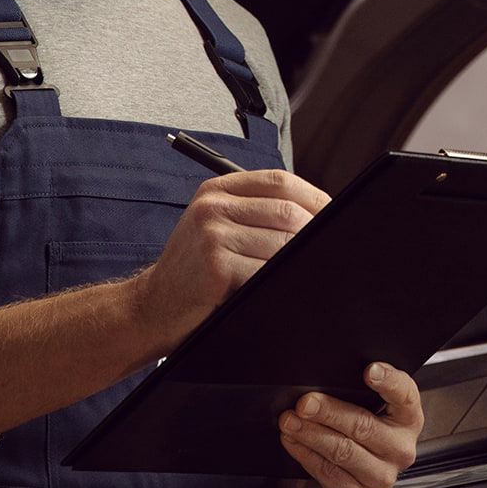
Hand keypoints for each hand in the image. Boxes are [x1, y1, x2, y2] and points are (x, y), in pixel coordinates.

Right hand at [129, 167, 330, 350]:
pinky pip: (267, 269)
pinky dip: (281, 278)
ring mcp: (212, 234)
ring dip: (298, 258)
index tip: (334, 214)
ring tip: (304, 268)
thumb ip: (256, 213)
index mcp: (217, 189)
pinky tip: (281, 284)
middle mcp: (212, 206)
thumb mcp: (217, 228)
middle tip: (328, 248)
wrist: (152, 307)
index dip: (313, 197)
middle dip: (314, 231)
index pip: (279, 181)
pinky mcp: (216, 265)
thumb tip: (317, 213)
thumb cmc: (195, 270)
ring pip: (282, 241)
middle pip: (286, 210)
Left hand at [275, 362, 423, 487]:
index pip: (405, 395)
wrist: (337, 487)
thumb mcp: (360, 412)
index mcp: (408, 420)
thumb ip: (355, 396)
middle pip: (364, 425)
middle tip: (304, 403)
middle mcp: (401, 449)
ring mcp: (382, 477)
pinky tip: (293, 442)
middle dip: (329, 412)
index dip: (389, 381)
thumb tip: (323, 384)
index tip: (369, 371)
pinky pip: (328, 473)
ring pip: (343, 451)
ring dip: (311, 434)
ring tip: (290, 421)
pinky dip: (305, 454)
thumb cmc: (351, 439)